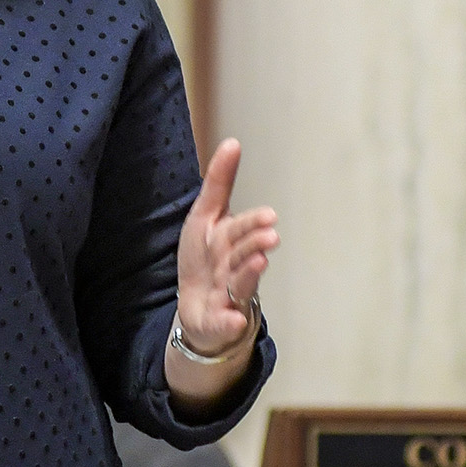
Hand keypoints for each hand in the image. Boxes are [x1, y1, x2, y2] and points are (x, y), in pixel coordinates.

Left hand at [175, 139, 278, 355]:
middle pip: (243, 255)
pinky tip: (234, 321)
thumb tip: (233, 142)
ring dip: (248, 275)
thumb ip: (218, 183)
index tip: (268, 216)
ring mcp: (229, 296)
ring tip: (258, 262)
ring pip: (240, 286)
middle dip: (254, 245)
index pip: (240, 229)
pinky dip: (229, 323)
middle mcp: (234, 268)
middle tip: (268, 237)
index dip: (252, 223)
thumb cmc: (205, 258)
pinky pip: (225, 324)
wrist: (197, 307)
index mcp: (231, 242)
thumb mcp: (204, 217)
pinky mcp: (219, 322)